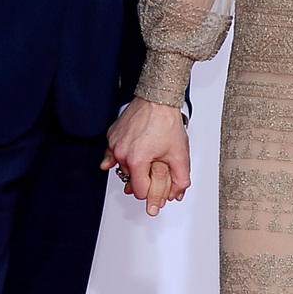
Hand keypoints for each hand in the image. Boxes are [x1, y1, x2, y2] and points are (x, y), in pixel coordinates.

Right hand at [102, 98, 189, 216]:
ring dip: (134, 165)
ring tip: (147, 154)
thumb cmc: (166, 122)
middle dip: (143, 176)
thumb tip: (176, 194)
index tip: (156, 187)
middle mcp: (121, 152)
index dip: (151, 191)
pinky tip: (128, 154)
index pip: (139, 191)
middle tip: (155, 166)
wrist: (157, 100)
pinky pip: (113, 153)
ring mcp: (114, 143)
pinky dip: (121, 155)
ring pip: (123, 167)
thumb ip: (181, 179)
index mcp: (136, 160)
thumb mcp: (179, 154)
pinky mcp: (112, 136)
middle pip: (131, 179)